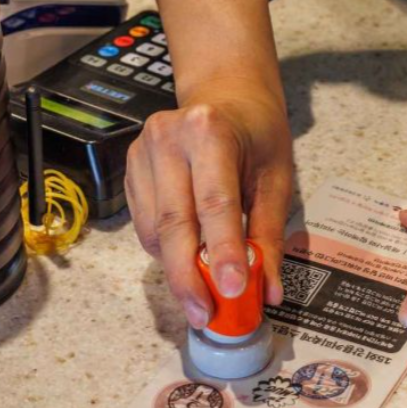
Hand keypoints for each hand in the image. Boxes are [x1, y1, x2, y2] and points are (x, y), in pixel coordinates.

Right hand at [126, 0, 292, 328]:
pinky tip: (187, 257)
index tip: (233, 292)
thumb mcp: (276, 179)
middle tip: (205, 315)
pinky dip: (165, 251)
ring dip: (177, 269)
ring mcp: (141, 151)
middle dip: (189, 276)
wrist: (225, 92)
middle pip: (175, 223)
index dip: (222, 252)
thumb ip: (269, 235)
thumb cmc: (257, 134)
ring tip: (203, 294)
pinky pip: (145, 225)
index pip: (215, 203)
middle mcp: (167, 137)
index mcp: (210, 130)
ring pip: (155, 230)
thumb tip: (268, 292)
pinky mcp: (129, 168)